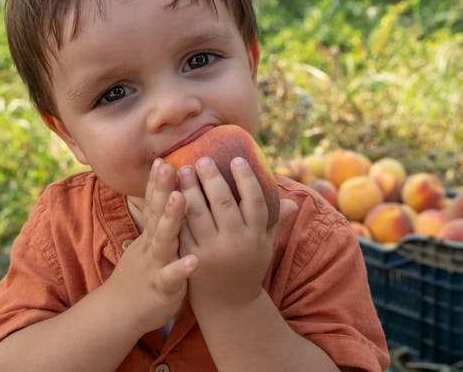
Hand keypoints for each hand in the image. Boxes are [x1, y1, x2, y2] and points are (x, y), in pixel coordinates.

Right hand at [106, 159, 197, 333]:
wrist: (119, 312)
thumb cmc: (142, 273)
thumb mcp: (148, 244)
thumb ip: (158, 221)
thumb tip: (169, 195)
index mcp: (151, 234)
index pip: (153, 203)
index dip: (157, 182)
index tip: (164, 158)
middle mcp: (150, 244)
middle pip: (155, 213)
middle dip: (162, 189)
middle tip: (169, 165)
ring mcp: (154, 264)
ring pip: (162, 240)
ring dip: (170, 219)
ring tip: (179, 198)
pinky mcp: (160, 287)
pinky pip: (171, 277)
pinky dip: (181, 269)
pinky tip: (194, 261)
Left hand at [178, 156, 295, 309]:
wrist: (228, 303)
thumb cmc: (248, 266)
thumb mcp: (265, 246)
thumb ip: (275, 222)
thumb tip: (292, 203)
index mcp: (256, 236)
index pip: (254, 201)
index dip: (246, 179)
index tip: (236, 159)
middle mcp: (235, 243)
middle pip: (223, 203)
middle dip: (211, 178)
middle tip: (202, 159)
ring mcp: (212, 251)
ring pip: (198, 214)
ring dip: (189, 189)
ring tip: (182, 170)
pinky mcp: (191, 258)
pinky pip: (182, 229)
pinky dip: (175, 211)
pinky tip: (170, 193)